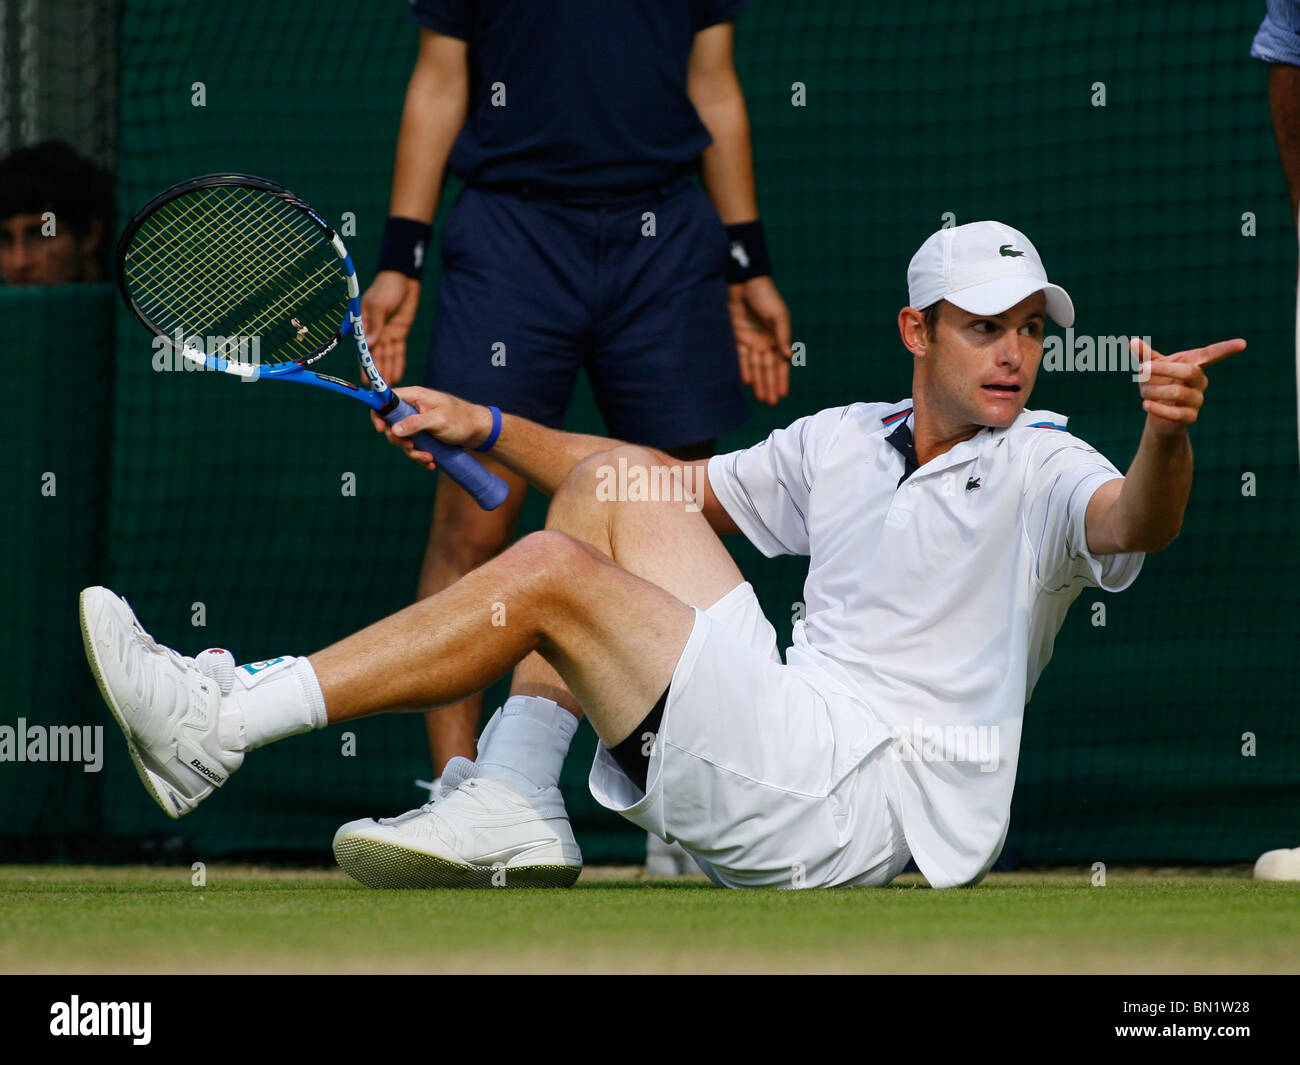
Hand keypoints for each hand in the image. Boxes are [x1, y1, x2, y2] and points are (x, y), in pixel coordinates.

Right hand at [361, 271, 420, 384]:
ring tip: (388, 387)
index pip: (364, 349)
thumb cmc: (387, 287)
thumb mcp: (380, 305)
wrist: (403, 278)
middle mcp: (375, 332)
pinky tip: (397, 375)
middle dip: (377, 372)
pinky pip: (398, 351)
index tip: (365, 380)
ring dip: (387, 371)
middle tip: (378, 390)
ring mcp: (387, 333)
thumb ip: (375, 324)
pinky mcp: (399, 333)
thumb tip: (369, 342)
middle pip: (376, 356)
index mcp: (365, 325)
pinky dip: (398, 363)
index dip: (366, 364)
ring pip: (387, 356)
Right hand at [369, 385, 492, 469]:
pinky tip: (432, 462)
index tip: (380, 429)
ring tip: (429, 459)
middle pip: (391, 423)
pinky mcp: (424, 434)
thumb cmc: (462, 420)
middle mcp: (413, 408)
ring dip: (413, 452)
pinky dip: (421, 455)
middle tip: (411, 447)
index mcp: (415, 396)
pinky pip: (414, 446)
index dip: (378, 412)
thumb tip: (393, 430)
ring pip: (402, 439)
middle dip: (399, 440)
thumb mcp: (438, 421)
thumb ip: (415, 423)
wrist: (480, 430)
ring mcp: (418, 422)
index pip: (386, 399)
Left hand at [728, 276, 791, 405]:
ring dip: (758, 382)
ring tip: (761, 398)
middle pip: (767, 369)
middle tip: (771, 403)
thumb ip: (782, 335)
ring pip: (755, 367)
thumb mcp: (777, 315)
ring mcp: (750, 341)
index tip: (783, 395)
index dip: (782, 379)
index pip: (780, 364)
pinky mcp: (736, 338)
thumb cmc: (765, 296)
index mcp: (777, 338)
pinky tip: (746, 383)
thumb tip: (789, 356)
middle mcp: (764, 342)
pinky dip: (743, 370)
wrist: (743, 282)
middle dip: (769, 385)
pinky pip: (740, 358)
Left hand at [1132, 336, 1245, 434]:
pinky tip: (1145, 405)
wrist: (1156, 411)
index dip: (1227, 349)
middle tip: (1142, 368)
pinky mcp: (1189, 417)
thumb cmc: (1158, 382)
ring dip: (1154, 390)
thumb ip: (1145, 356)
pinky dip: (1158, 408)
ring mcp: (1197, 400)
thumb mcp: (1151, 367)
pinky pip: (1176, 413)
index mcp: (1194, 365)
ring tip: (1142, 391)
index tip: (1243, 343)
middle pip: (1190, 371)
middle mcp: (1200, 382)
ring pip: (1178, 392)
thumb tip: (1132, 342)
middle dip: (1164, 369)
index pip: (1212, 354)